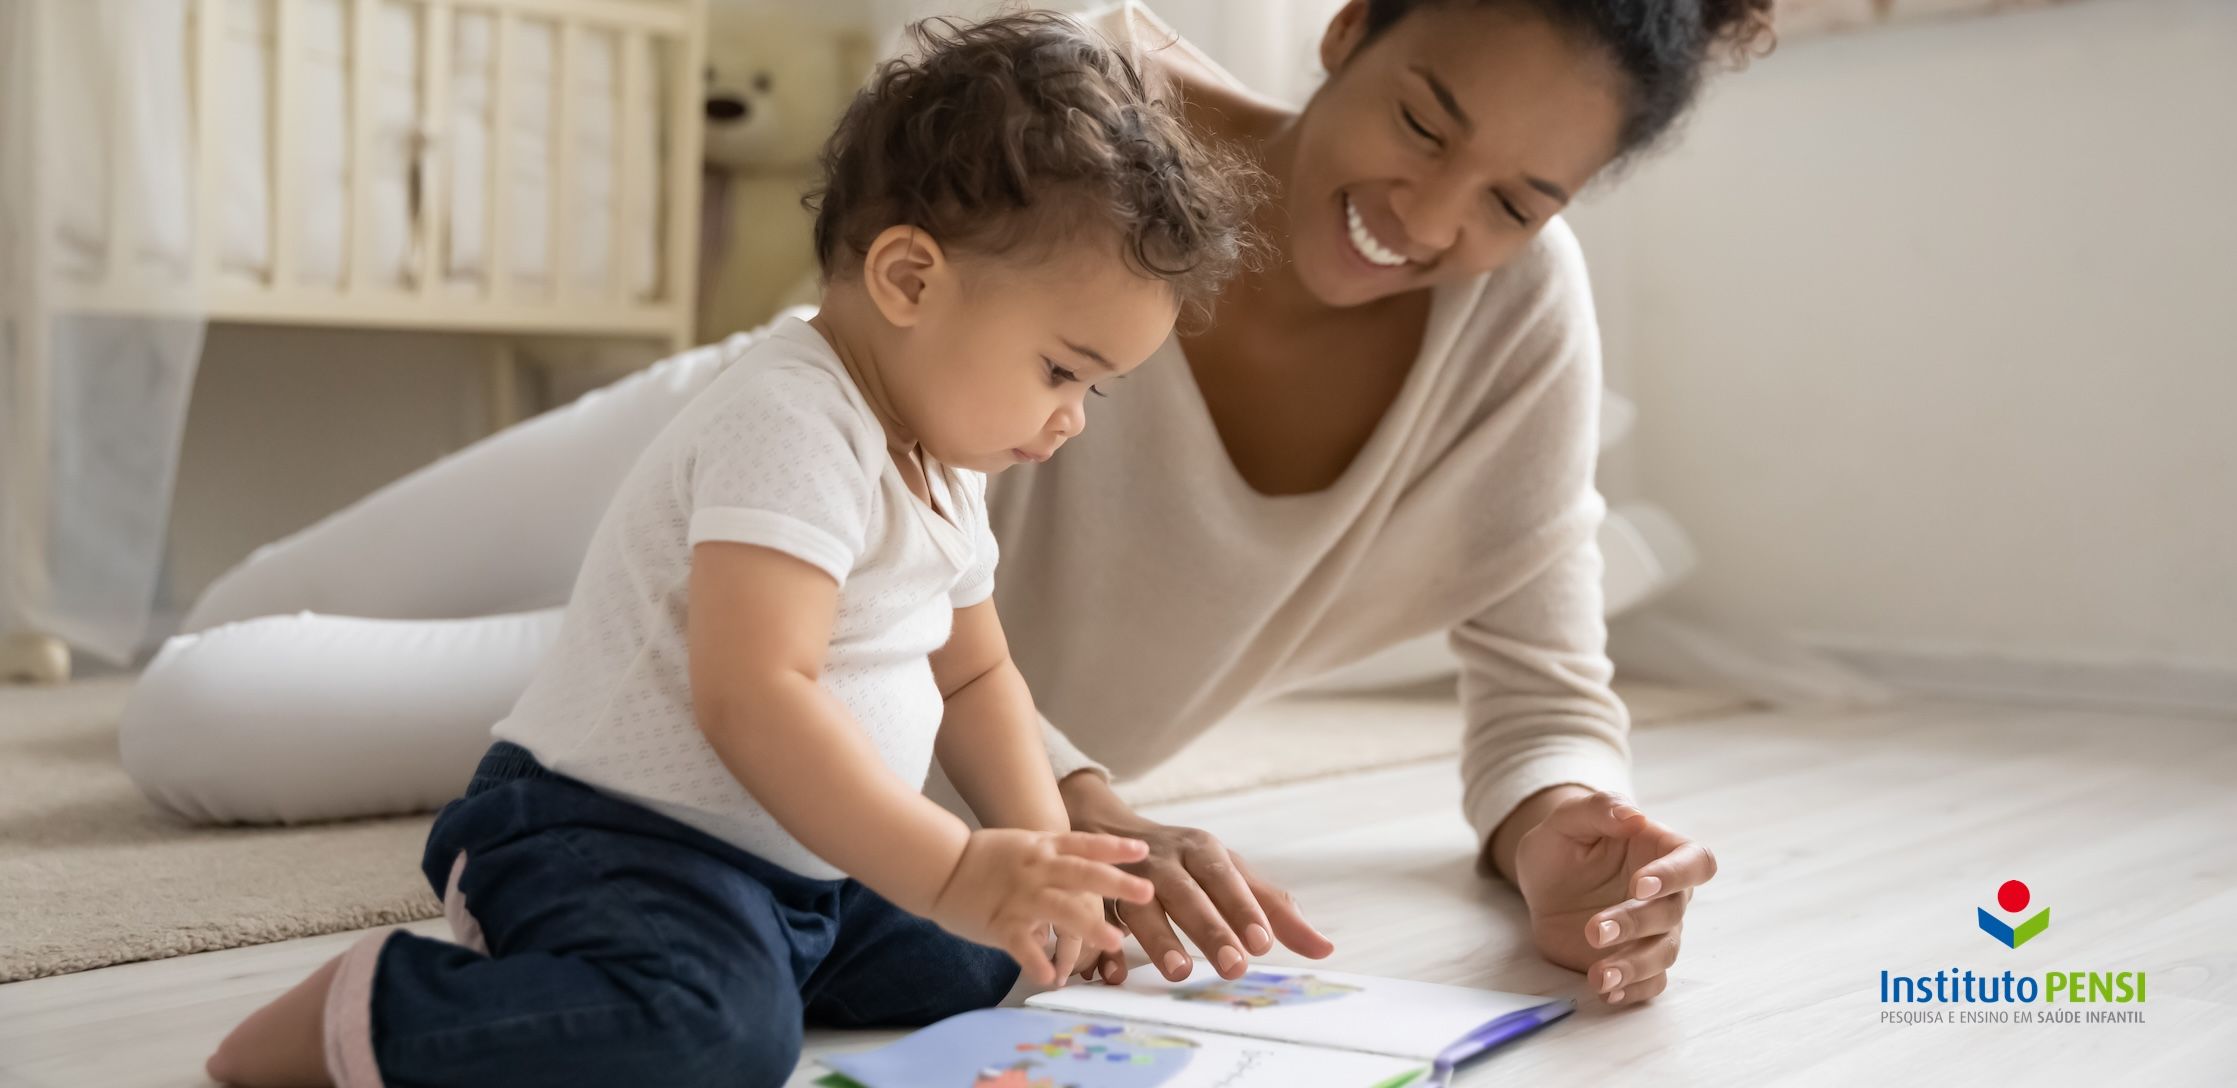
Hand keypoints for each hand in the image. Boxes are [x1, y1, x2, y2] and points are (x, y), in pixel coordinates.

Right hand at [928, 828, 1154, 986]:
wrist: (939, 865)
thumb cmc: (983, 857)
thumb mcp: (1023, 845)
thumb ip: (1054, 856)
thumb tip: (1086, 869)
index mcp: (1042, 849)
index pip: (1084, 845)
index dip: (1114, 848)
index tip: (1142, 851)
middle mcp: (1036, 870)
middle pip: (1082, 874)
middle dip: (1115, 884)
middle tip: (1146, 892)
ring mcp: (1020, 896)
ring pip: (1060, 910)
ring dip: (1088, 926)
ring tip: (1114, 942)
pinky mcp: (1001, 923)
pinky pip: (1023, 945)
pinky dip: (1037, 962)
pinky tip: (1051, 978)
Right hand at [1060, 773, 1333, 985]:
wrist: (1107, 829)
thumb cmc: (1186, 863)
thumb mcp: (1230, 874)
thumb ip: (1274, 910)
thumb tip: (1325, 949)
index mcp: (1201, 849)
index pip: (1225, 878)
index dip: (1242, 909)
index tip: (1262, 942)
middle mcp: (1163, 860)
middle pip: (1187, 894)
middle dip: (1210, 929)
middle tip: (1233, 967)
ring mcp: (1125, 878)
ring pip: (1140, 906)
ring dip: (1159, 938)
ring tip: (1180, 971)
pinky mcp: (1093, 897)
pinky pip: (1095, 920)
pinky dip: (1101, 946)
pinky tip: (1111, 973)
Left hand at [1510, 790, 1716, 1006]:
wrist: (1542, 881)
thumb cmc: (1564, 843)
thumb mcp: (1568, 819)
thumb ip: (1599, 809)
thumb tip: (1632, 816)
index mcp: (1661, 852)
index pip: (1695, 862)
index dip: (1677, 875)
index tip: (1640, 884)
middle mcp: (1667, 895)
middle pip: (1672, 913)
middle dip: (1635, 923)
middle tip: (1593, 930)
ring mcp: (1652, 931)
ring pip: (1663, 953)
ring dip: (1634, 966)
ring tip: (1599, 975)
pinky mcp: (1633, 960)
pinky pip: (1649, 983)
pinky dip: (1632, 991)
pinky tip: (1607, 991)